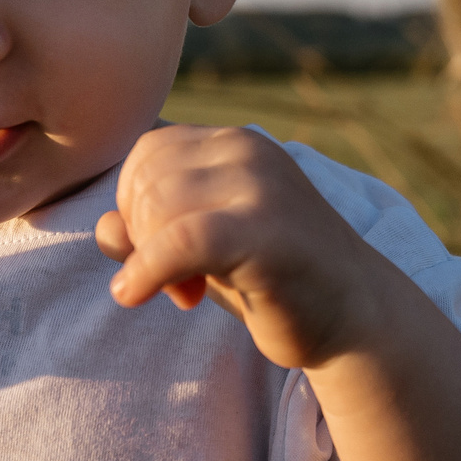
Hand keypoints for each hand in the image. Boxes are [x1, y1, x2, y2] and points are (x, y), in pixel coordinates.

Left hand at [95, 124, 388, 368]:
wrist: (356, 317)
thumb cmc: (273, 279)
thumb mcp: (204, 245)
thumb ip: (151, 228)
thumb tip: (104, 228)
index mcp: (236, 142)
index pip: (148, 154)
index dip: (136, 208)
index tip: (163, 255)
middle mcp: (248, 151)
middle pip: (146, 181)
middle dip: (143, 238)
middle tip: (179, 285)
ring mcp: (261, 187)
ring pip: (157, 208)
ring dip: (151, 261)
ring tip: (188, 293)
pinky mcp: (264, 231)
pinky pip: (176, 241)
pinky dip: (145, 271)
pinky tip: (134, 296)